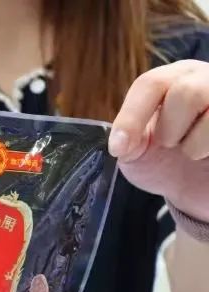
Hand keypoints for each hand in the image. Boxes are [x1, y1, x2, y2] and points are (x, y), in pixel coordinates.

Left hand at [110, 59, 208, 220]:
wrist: (197, 184)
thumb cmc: (167, 160)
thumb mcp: (138, 153)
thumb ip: (128, 143)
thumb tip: (123, 144)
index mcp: (172, 80)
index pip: (150, 84)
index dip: (131, 118)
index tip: (119, 149)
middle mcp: (204, 79)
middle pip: (186, 92)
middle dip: (171, 129)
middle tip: (171, 145)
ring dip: (195, 143)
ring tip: (194, 151)